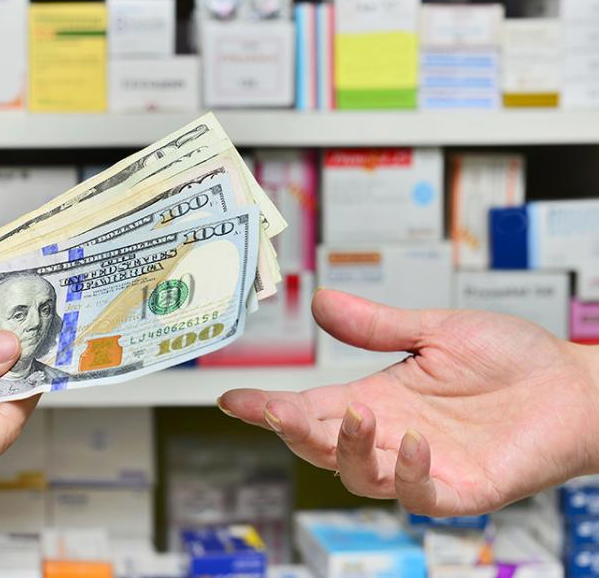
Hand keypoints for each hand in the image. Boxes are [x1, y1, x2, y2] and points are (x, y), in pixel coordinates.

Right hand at [219, 289, 598, 516]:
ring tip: (357, 413)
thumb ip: (376, 325)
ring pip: (359, 475)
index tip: (231, 399)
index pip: (310, 406)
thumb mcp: (435, 329)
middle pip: (320, 445)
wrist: (576, 386)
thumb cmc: (511, 358)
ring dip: (346, 450)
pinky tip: (414, 440)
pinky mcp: (460, 489)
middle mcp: (390, 434)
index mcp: (377, 397)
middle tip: (275, 409)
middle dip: (290, 430)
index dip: (269, 406)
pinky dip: (409, 472)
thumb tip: (319, 301)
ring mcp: (421, 465)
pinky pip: (420, 494)